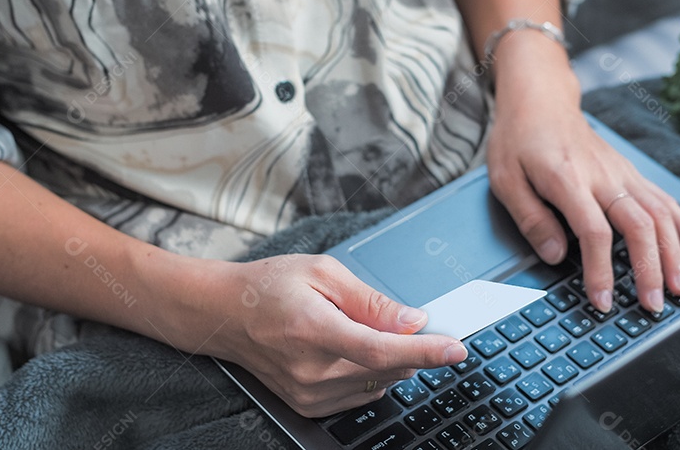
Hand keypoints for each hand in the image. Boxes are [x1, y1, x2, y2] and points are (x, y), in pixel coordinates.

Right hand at [199, 254, 465, 416]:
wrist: (224, 315)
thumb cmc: (268, 288)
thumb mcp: (322, 272)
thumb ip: (371, 300)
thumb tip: (412, 320)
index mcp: (313, 329)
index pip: (380, 350)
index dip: (424, 351)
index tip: (455, 348)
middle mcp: (311, 370)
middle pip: (387, 369)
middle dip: (409, 346)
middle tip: (407, 321)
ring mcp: (309, 393)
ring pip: (379, 383)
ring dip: (387, 359)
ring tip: (355, 328)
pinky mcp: (309, 406)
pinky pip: (361, 394)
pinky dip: (369, 373)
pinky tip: (347, 349)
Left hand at [487, 45, 679, 313]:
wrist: (540, 99)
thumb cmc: (518, 140)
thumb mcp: (505, 179)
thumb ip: (531, 219)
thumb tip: (556, 257)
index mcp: (568, 179)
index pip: (594, 231)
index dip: (601, 269)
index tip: (603, 300)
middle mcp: (603, 175)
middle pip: (639, 224)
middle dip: (650, 269)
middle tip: (654, 306)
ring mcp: (622, 172)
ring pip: (660, 213)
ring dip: (674, 254)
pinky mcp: (631, 172)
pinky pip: (665, 199)